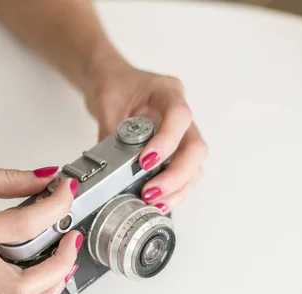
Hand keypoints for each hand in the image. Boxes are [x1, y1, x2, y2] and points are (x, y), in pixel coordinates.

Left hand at [84, 59, 207, 211]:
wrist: (113, 83)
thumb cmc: (114, 86)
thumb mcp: (106, 103)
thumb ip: (110, 133)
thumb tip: (108, 169)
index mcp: (168, 91)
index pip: (179, 116)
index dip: (167, 142)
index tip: (145, 162)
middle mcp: (182, 114)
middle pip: (195, 147)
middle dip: (176, 174)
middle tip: (151, 192)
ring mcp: (183, 134)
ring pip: (195, 165)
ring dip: (178, 188)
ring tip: (154, 202)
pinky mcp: (176, 151)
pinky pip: (184, 174)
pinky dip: (174, 190)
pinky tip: (159, 202)